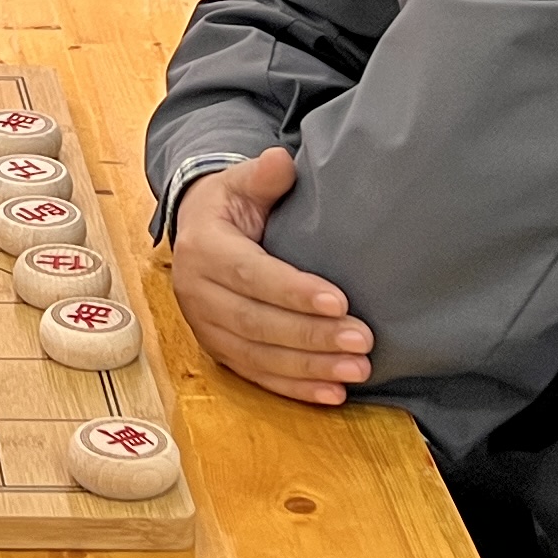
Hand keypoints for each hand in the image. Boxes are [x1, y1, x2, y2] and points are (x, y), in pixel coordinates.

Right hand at [167, 148, 373, 405]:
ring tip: (357, 370)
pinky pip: (256, 375)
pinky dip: (294, 388)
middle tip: (363, 341)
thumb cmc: (230, 204)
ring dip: (309, 368)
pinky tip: (332, 394)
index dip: (293, 291)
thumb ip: (263, 175)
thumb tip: (281, 162)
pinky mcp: (218, 350)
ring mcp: (205, 327)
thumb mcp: (241, 181)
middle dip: (312, 336)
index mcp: (203, 248)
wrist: (195, 229)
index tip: (340, 301)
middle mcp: (197, 292)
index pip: (250, 274)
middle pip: (257, 322)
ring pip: (258, 355)